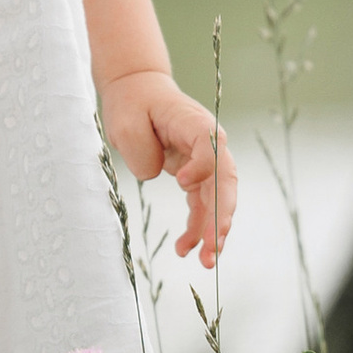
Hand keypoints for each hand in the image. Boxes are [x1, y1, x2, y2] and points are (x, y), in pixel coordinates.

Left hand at [101, 71, 237, 266]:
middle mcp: (210, 144)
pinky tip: (184, 250)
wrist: (139, 91)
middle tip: (211, 246)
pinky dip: (196, 227)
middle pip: (225, 181)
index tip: (179, 183)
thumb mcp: (127, 122)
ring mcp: (206, 161)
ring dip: (213, 231)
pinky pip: (202, 205)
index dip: (201, 168)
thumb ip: (142, 151)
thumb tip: (157, 175)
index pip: (211, 148)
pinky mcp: (197, 174)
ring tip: (203, 261)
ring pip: (218, 199)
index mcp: (195, 124)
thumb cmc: (133, 104)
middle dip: (220, 216)